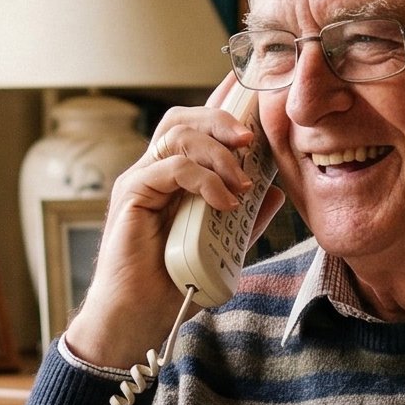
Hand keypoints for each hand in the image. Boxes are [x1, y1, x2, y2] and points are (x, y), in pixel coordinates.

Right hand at [63, 75, 283, 367]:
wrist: (138, 319)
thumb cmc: (172, 286)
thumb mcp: (223, 249)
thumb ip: (246, 219)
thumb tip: (274, 191)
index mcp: (173, 179)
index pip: (196, 128)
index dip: (220, 103)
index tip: (248, 86)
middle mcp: (153, 173)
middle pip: (183, 119)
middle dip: (221, 119)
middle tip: (252, 138)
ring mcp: (140, 181)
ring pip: (177, 136)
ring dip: (218, 154)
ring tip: (242, 184)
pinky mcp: (131, 196)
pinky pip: (169, 168)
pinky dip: (203, 180)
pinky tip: (224, 202)